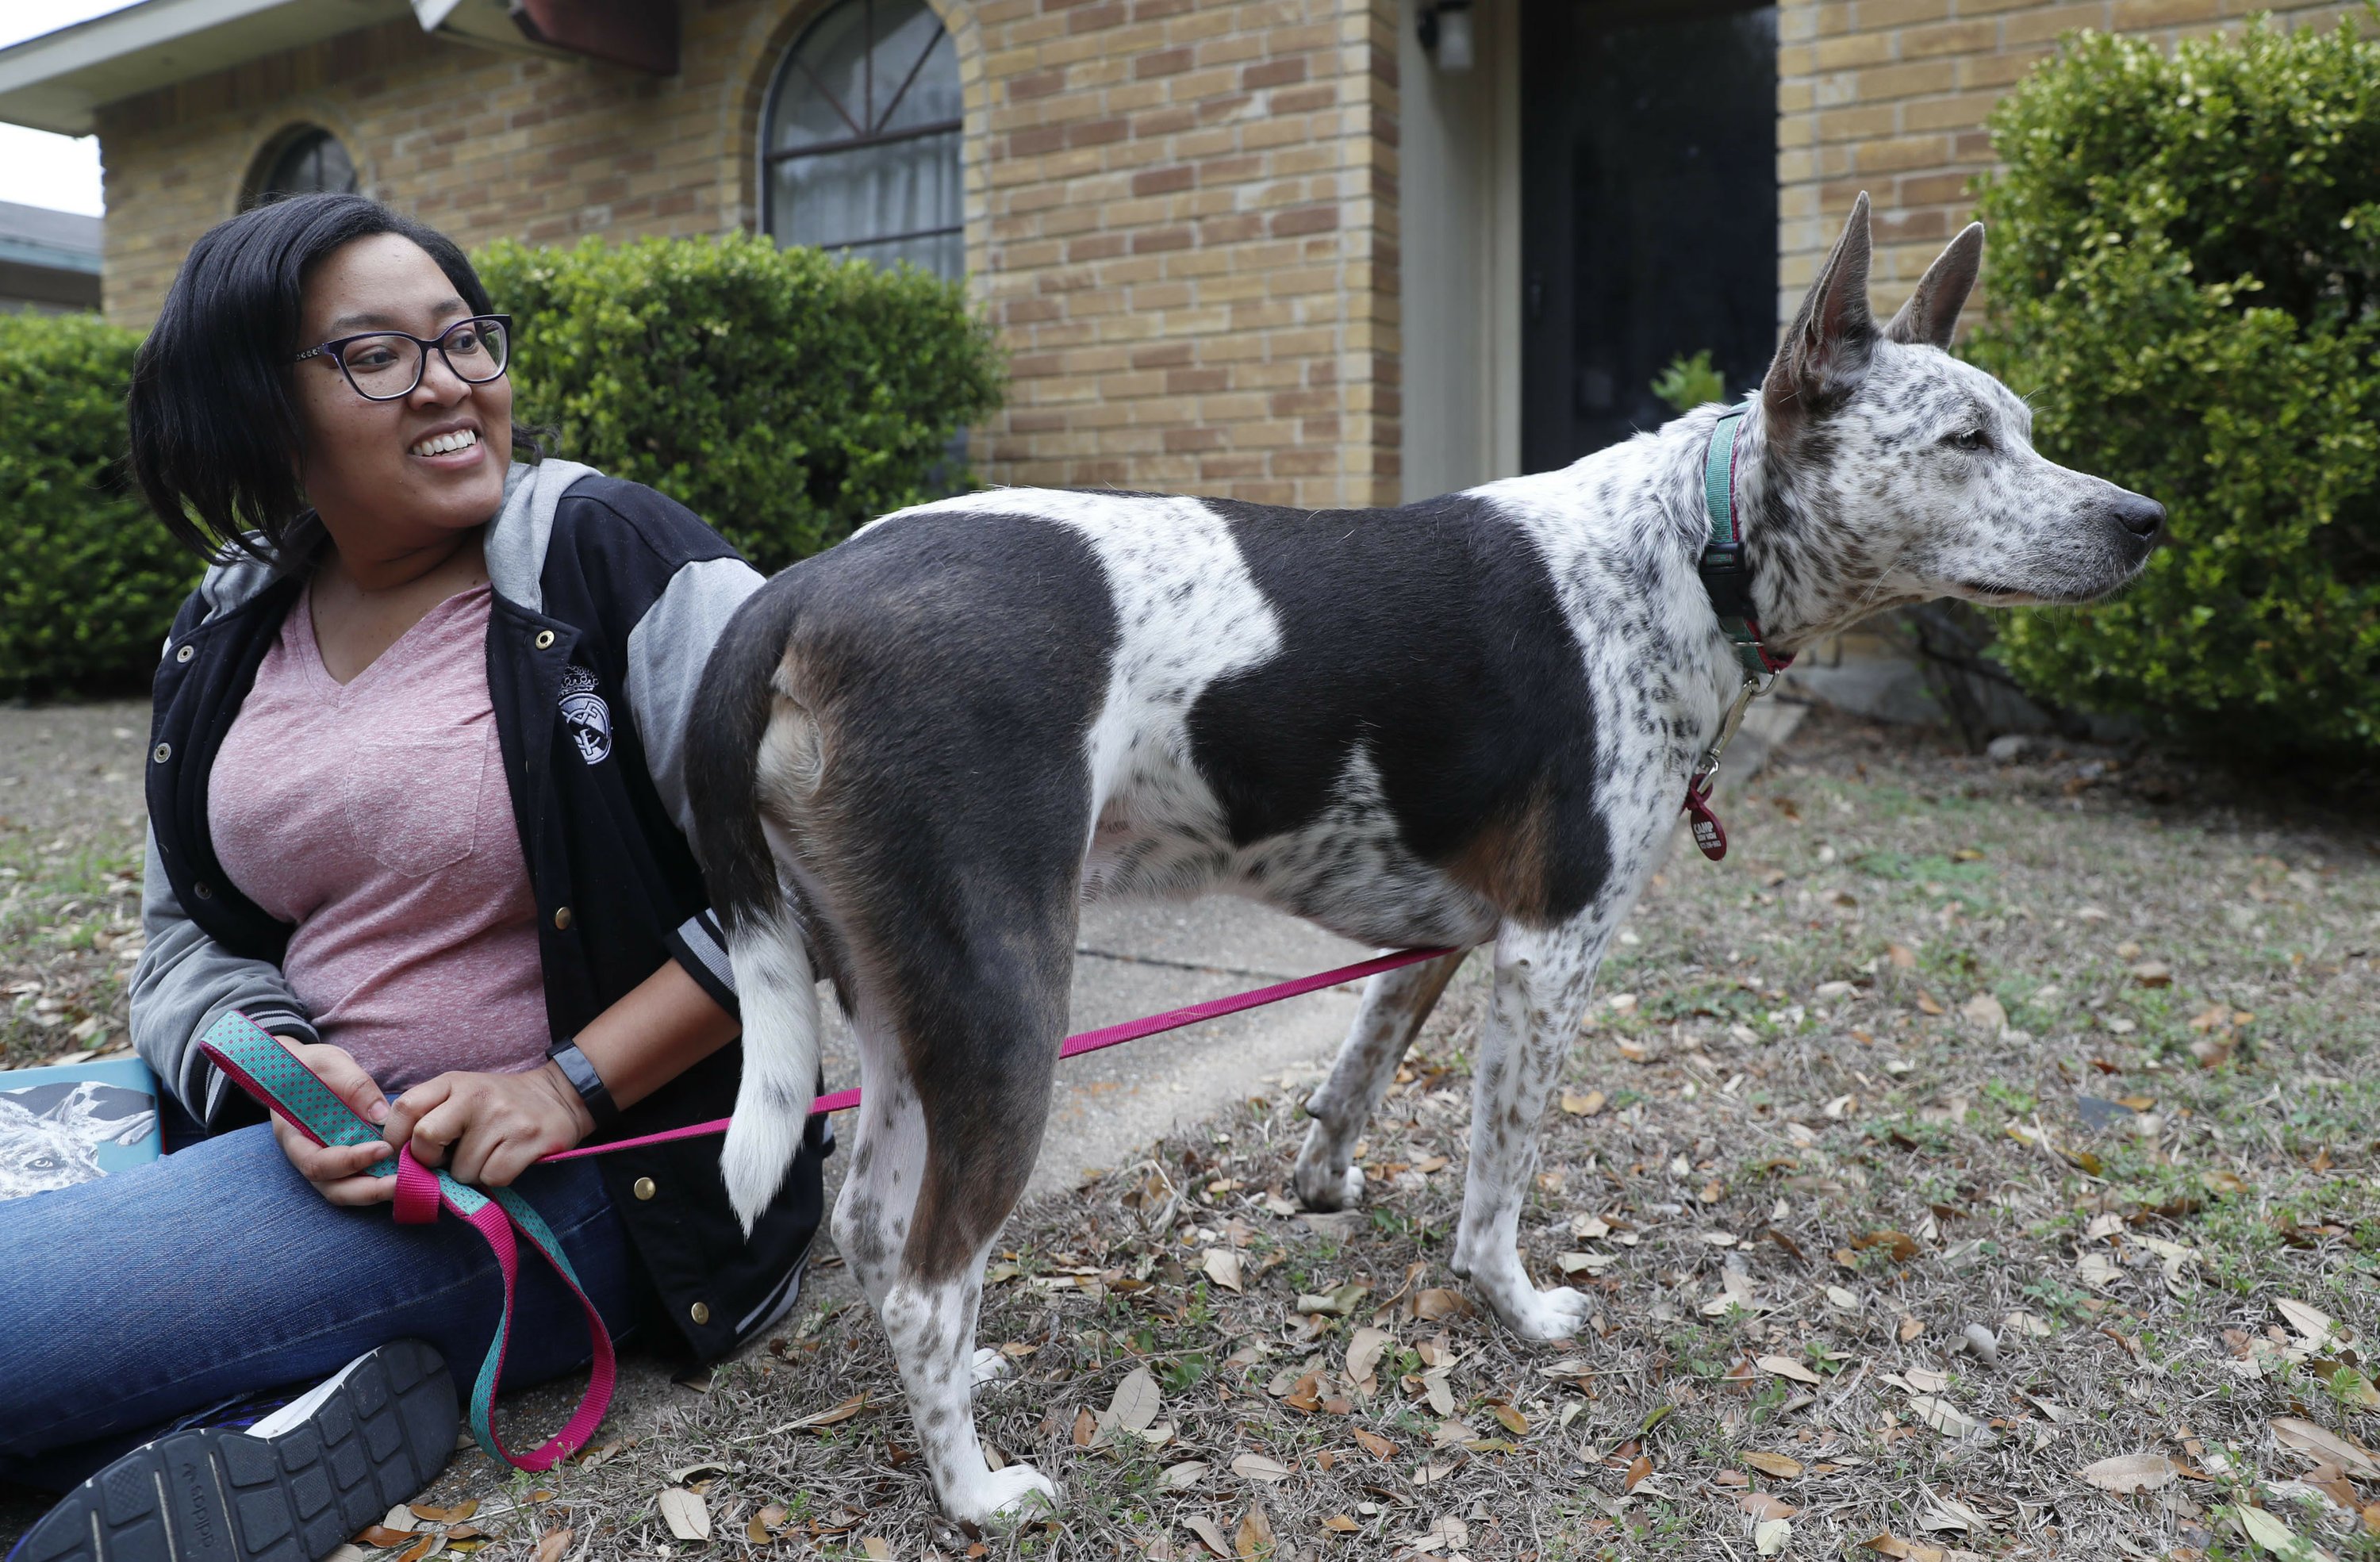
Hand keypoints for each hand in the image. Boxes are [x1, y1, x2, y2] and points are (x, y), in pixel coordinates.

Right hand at [269, 1039, 399, 1206]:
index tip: (383, 1148)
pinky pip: (359, 1180)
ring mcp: (326, 1162)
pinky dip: (381, 1182)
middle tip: (403, 1182)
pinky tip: (408, 1175)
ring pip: (347, 1191)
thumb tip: (381, 1115)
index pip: (317, 1164)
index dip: (349, 1161)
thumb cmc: (312, 1065)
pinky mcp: (345, 1161)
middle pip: (333, 1188)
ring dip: (377, 1193)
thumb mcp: (330, 1063)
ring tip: (411, 1184)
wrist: (306, 1069)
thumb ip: (353, 1085)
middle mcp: (308, 1156)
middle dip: (368, 1190)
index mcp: (293, 1136)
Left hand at [380, 1062, 595, 1189]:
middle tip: (447, 1158)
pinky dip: (495, 1177)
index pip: (405, 1108)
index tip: (408, 1151)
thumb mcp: (462, 1093)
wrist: (559, 1096)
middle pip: (426, 1137)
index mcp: (454, 1082)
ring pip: (462, 1169)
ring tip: (487, 1154)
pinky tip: (505, 1160)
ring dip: (470, 1172)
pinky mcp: (528, 1140)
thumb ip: (430, 1113)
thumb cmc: (499, 1103)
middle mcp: (477, 1096)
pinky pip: (492, 1177)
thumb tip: (398, 1156)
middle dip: (431, 1159)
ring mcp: (503, 1118)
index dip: (397, 1137)